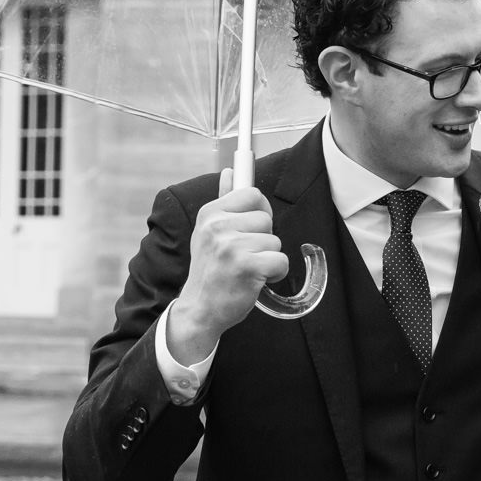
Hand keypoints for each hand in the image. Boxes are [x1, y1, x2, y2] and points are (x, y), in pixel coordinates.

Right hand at [167, 169, 288, 360]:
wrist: (200, 309)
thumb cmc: (210, 271)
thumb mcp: (209, 232)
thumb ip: (223, 200)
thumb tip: (231, 171)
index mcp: (210, 214)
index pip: (252, 194)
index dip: (259, 211)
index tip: (250, 228)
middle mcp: (218, 226)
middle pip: (266, 217)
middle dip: (263, 238)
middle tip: (244, 255)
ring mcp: (231, 246)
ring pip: (275, 240)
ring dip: (268, 258)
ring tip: (246, 269)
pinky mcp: (246, 266)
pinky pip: (280, 260)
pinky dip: (275, 273)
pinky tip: (256, 279)